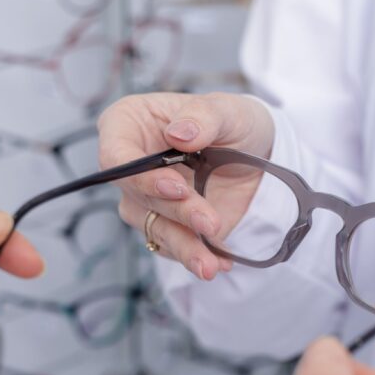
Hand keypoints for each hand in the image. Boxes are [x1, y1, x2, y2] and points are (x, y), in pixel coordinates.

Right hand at [97, 92, 273, 279]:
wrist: (260, 158)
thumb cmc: (234, 122)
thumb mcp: (228, 110)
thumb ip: (203, 116)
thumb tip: (179, 134)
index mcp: (129, 124)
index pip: (114, 155)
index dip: (140, 176)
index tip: (176, 188)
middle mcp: (131, 165)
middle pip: (137, 196)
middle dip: (177, 212)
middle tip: (210, 222)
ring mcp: (146, 198)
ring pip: (153, 227)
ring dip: (183, 246)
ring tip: (210, 263)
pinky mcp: (167, 225)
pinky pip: (172, 246)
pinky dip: (195, 256)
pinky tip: (219, 260)